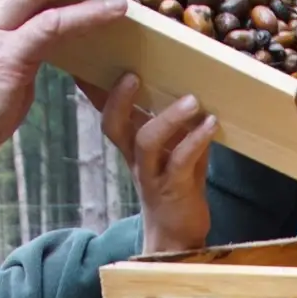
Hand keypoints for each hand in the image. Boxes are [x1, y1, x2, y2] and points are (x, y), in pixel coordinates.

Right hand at [98, 75, 219, 255]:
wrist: (178, 236)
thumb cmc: (177, 186)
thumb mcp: (176, 149)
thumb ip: (178, 121)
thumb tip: (188, 83)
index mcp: (131, 144)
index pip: (108, 111)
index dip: (95, 89)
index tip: (85, 60)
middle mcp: (136, 157)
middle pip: (113, 125)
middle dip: (118, 99)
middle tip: (131, 75)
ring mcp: (152, 174)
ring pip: (147, 141)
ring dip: (168, 118)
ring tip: (191, 101)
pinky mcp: (173, 189)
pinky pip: (181, 161)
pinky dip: (196, 140)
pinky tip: (211, 124)